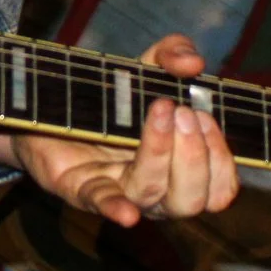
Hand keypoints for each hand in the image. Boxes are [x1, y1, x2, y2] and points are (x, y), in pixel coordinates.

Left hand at [0, 35, 237, 226]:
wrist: (50, 101)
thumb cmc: (110, 94)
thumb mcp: (145, 66)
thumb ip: (172, 54)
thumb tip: (194, 62)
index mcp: (179, 169)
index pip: (218, 190)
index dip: (220, 161)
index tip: (206, 118)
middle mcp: (155, 189)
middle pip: (190, 201)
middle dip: (193, 156)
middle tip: (183, 113)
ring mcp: (119, 190)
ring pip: (153, 197)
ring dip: (161, 155)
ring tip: (159, 111)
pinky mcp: (80, 187)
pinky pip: (101, 204)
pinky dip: (116, 209)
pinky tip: (128, 215)